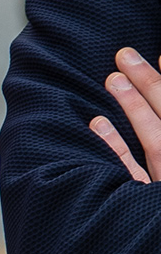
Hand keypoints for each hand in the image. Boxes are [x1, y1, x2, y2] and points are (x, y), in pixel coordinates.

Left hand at [96, 48, 160, 182]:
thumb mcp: (158, 146)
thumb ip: (157, 117)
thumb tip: (154, 68)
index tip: (160, 55)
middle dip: (150, 83)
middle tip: (125, 55)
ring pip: (155, 139)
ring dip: (134, 107)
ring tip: (112, 79)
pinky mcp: (147, 199)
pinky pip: (133, 174)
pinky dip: (116, 147)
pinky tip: (99, 123)